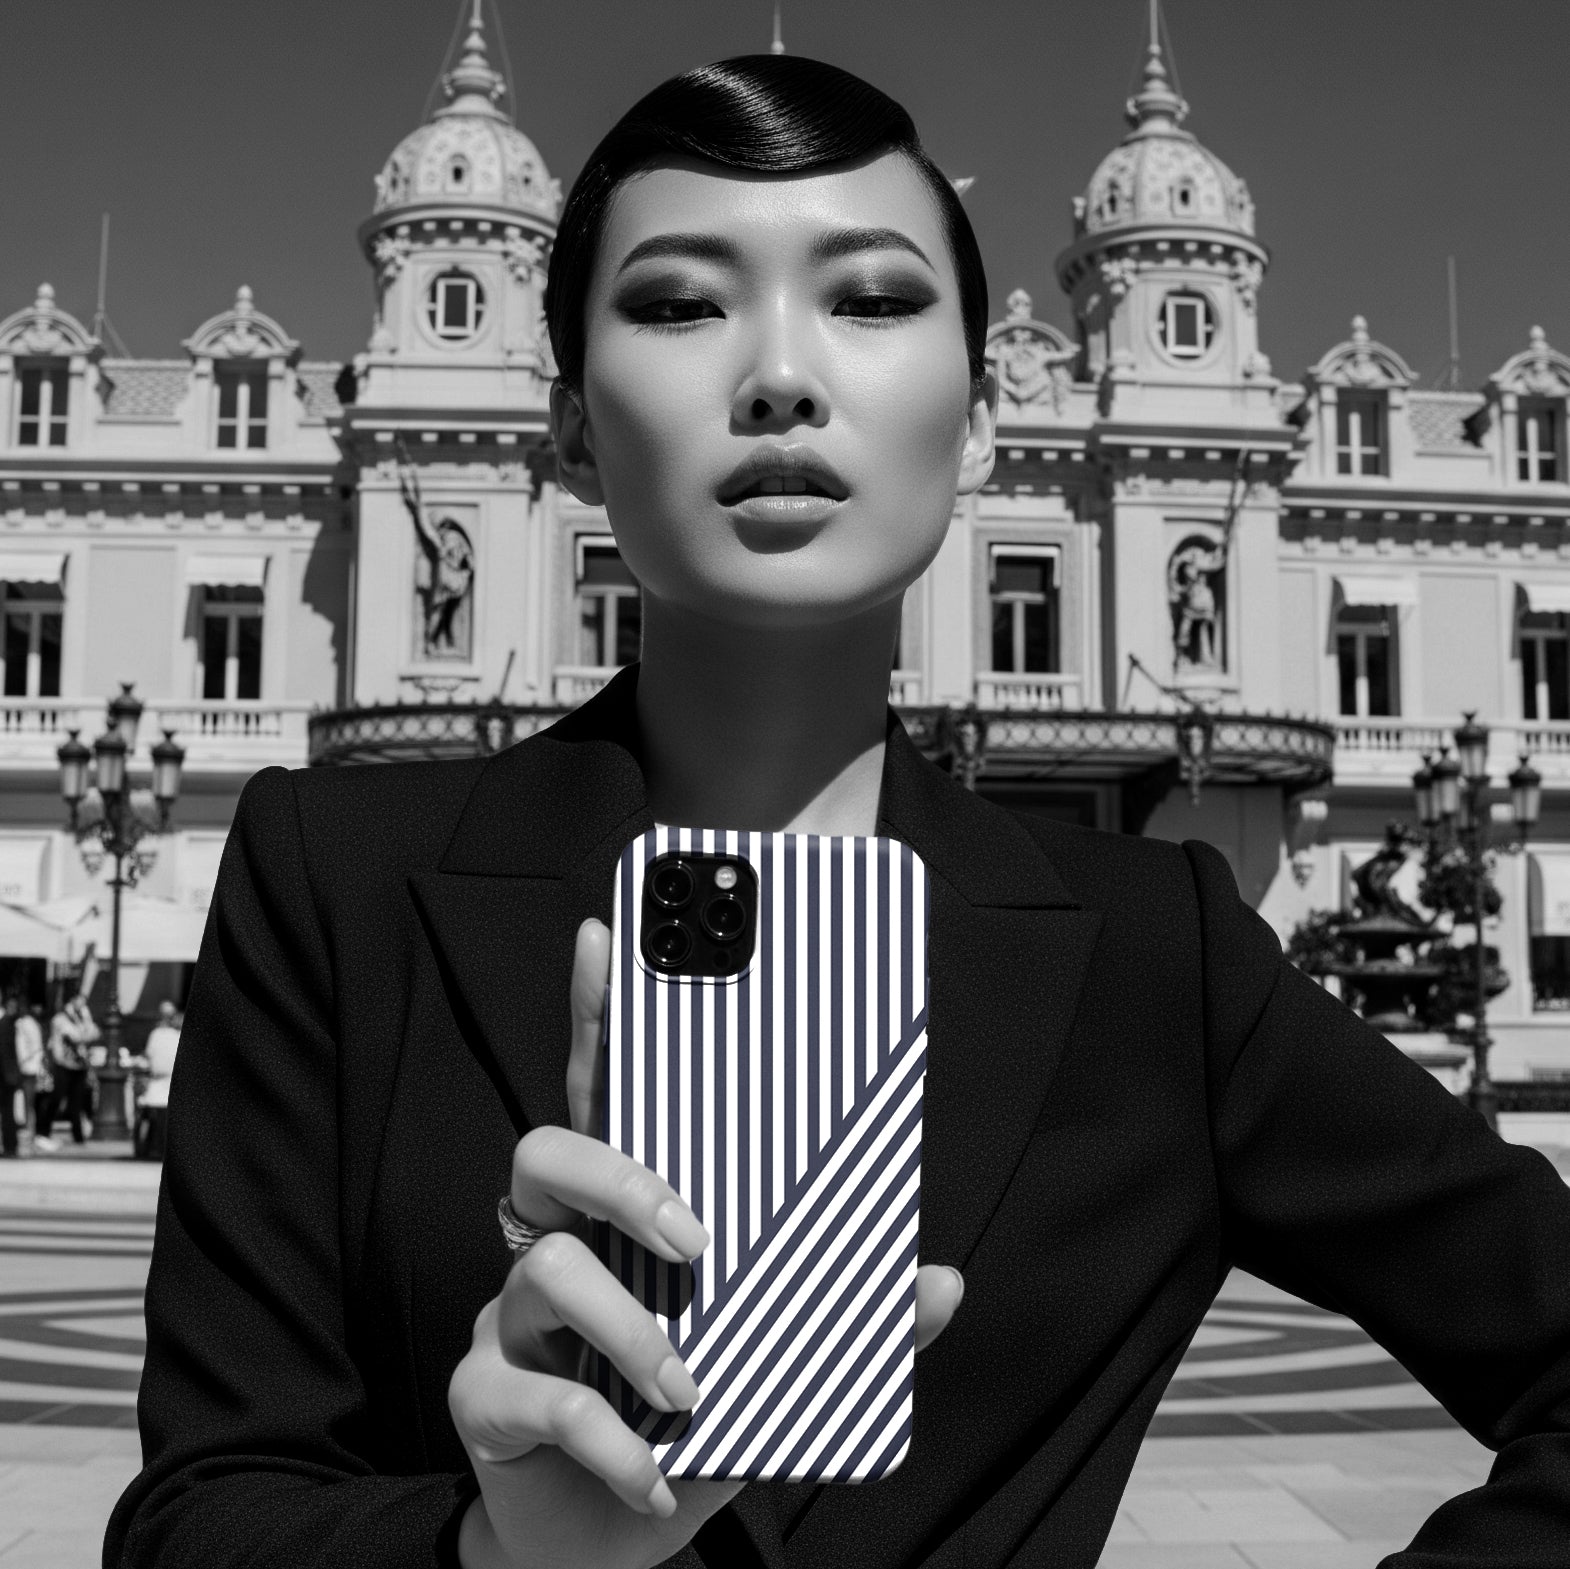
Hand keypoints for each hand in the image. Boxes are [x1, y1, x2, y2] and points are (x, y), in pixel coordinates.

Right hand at [450, 919, 963, 1568]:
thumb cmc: (691, 1417)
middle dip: (617, 1175)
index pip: (609, 1094)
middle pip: (545, 1153)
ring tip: (691, 1389)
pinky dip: (605, 1438)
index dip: (600, 1012)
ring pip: (542, 1273)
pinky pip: (531, 1399)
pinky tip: (654, 1474)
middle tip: (695, 1231)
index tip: (608, 933)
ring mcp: (512, 1323)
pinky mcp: (484, 1402)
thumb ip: (851, 1315)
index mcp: (626, 1218)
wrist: (604, 1541)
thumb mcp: (776, 1360)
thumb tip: (942, 1279)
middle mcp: (559, 1248)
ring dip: (629, 1330)